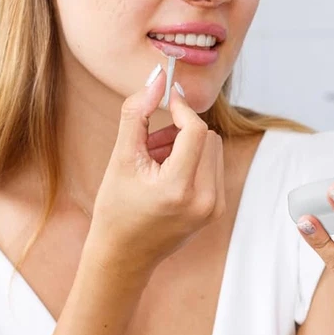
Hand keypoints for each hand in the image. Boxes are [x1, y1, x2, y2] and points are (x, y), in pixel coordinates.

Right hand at [88, 67, 224, 273]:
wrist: (123, 256)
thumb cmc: (116, 209)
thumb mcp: (120, 158)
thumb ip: (136, 114)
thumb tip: (156, 78)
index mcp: (179, 189)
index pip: (196, 130)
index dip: (181, 109)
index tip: (165, 98)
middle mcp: (204, 200)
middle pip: (207, 136)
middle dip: (180, 131)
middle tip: (150, 144)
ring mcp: (214, 207)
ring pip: (213, 149)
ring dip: (187, 146)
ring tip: (156, 162)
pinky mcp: (216, 209)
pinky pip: (214, 166)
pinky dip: (193, 162)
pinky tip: (168, 176)